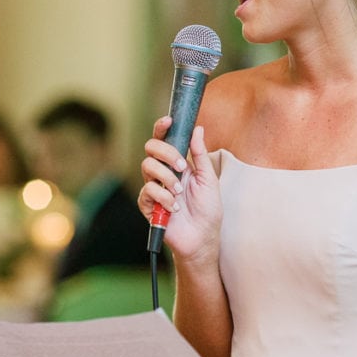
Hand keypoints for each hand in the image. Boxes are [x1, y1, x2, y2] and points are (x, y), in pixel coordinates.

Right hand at [138, 119, 221, 260]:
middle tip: (182, 167)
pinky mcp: (148, 204)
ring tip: (180, 193)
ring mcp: (154, 187)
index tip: (169, 121)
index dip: (162, 128)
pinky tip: (174, 208)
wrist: (203, 236)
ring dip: (167, 178)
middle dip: (166, 153)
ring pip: (147, 166)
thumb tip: (197, 129)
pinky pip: (147, 190)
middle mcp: (163, 172)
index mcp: (177, 163)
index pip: (164, 140)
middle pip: (150, 148)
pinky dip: (163, 197)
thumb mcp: (209, 178)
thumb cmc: (208, 208)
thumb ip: (200, 154)